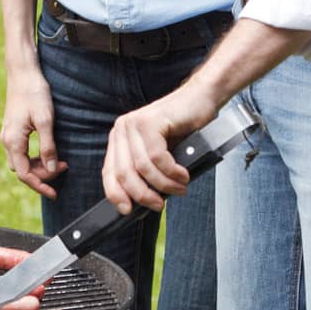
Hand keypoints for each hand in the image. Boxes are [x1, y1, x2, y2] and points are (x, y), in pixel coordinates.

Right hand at [0, 66, 66, 197]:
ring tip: (59, 162)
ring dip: (38, 166)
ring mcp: (8, 134)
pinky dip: (33, 157)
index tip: (55, 193)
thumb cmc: (34, 92)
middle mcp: (7, 140)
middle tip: (64, 168)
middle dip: (41, 175)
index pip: (24, 174)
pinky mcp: (12, 129)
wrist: (23, 71)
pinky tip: (47, 153)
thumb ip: (48, 146)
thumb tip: (52, 168)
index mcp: (13, 141)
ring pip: (20, 161)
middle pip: (22, 170)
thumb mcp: (45, 120)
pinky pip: (20, 151)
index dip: (40, 185)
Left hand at [101, 83, 219, 214]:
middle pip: (124, 174)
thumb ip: (145, 171)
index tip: (127, 210)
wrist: (200, 100)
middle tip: (159, 204)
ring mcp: (135, 123)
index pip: (109, 172)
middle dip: (143, 195)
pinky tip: (182, 175)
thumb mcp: (158, 153)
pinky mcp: (151, 121)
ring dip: (164, 185)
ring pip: (143, 168)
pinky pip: (157, 157)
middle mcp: (123, 129)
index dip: (116, 194)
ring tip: (179, 187)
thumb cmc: (182, 128)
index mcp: (120, 138)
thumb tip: (140, 201)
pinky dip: (172, 172)